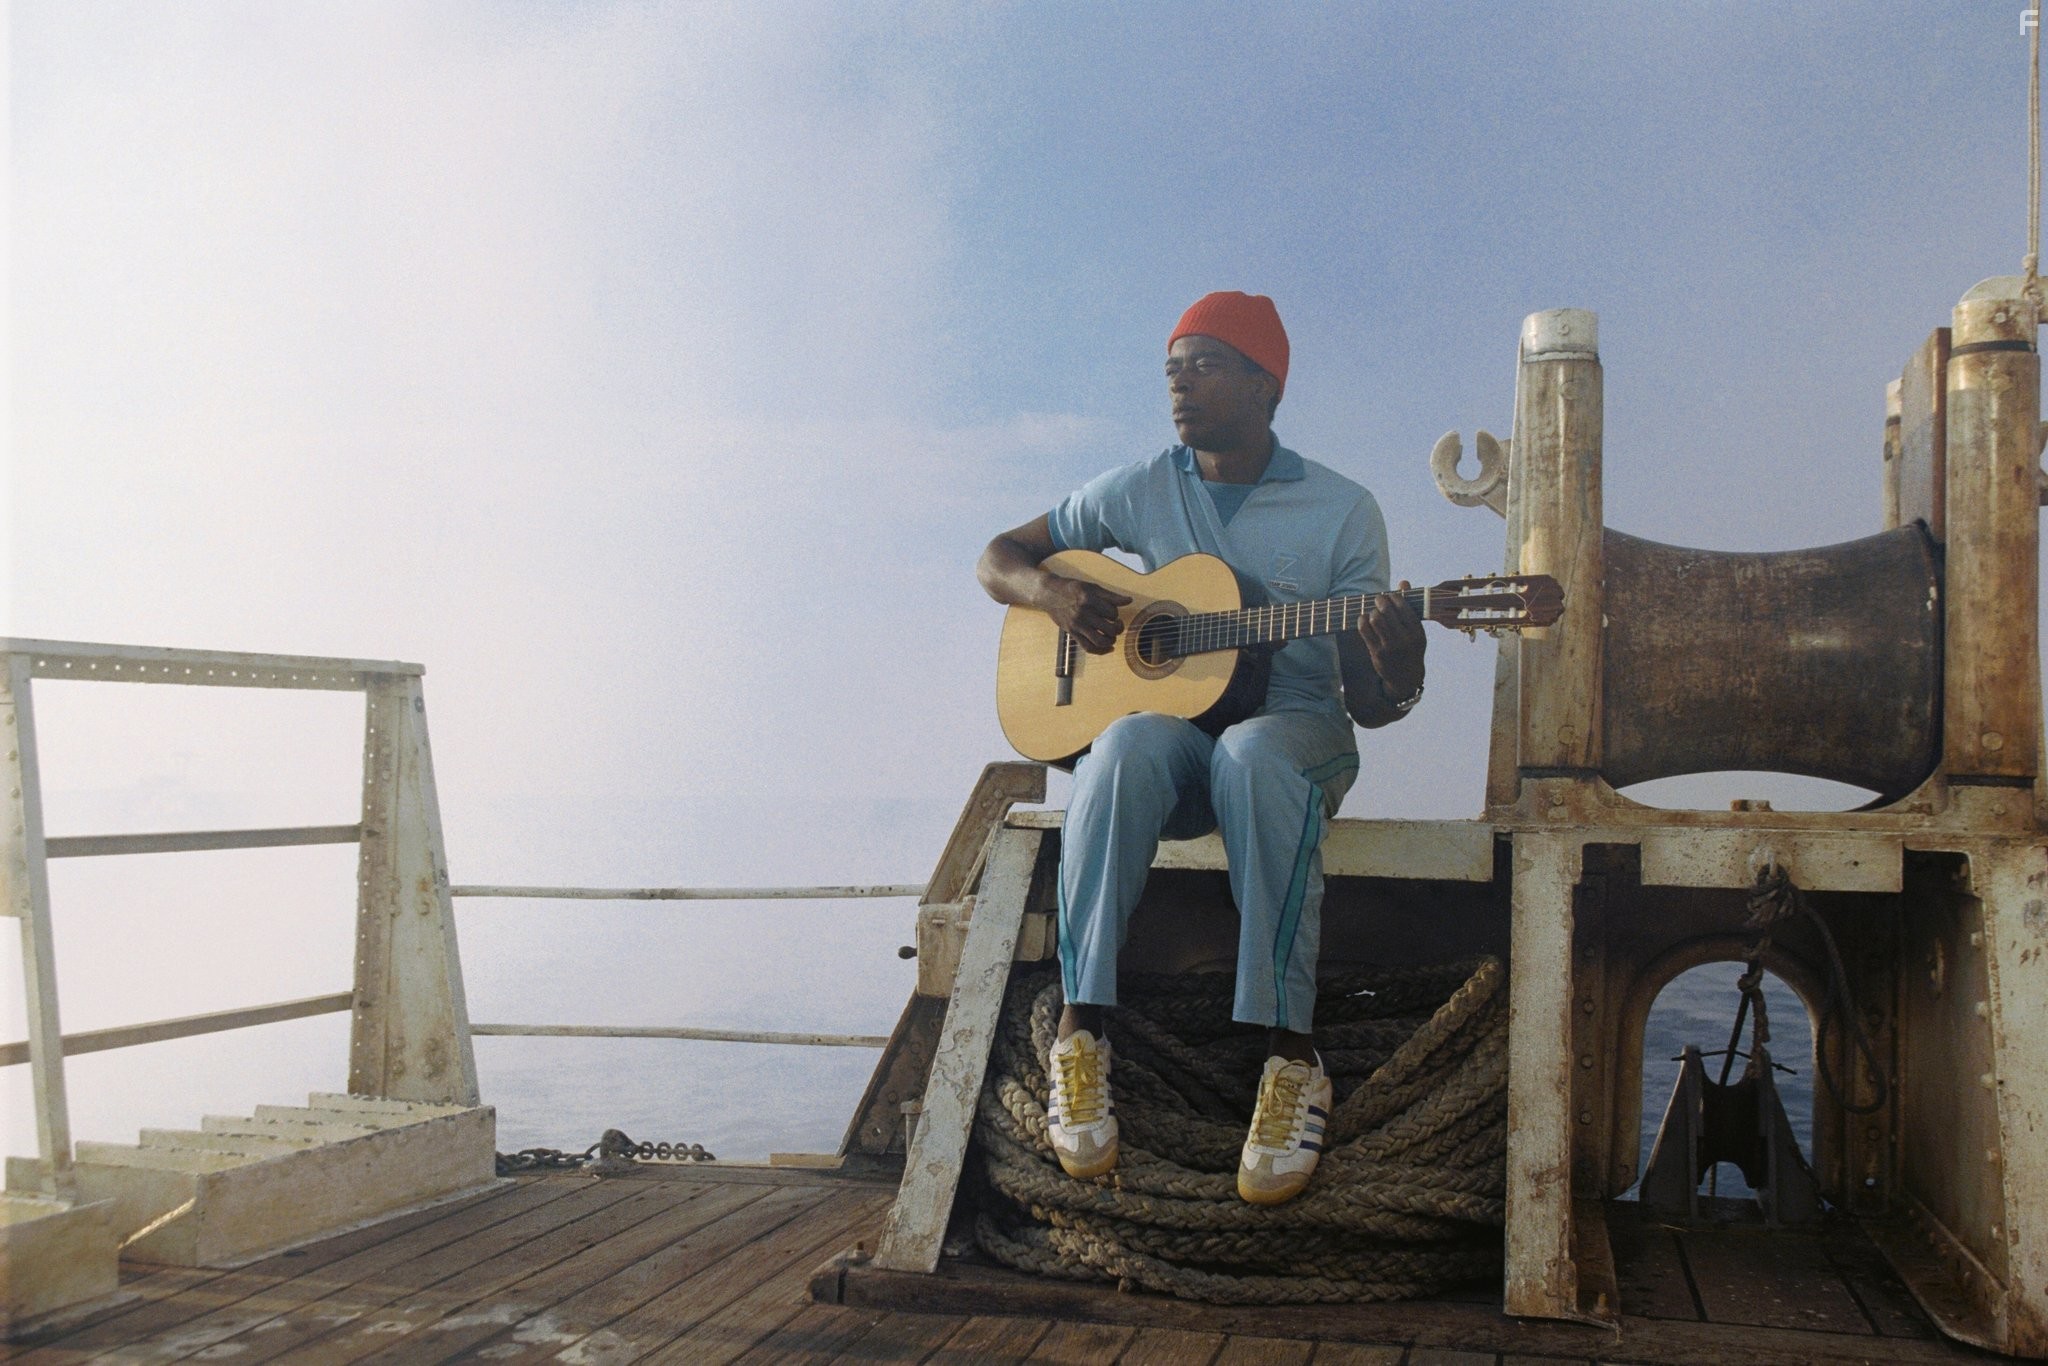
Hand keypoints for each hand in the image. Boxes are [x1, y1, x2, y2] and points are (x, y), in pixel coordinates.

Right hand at [1042, 574, 1131, 653]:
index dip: (1115, 613)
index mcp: (1089, 599)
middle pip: (1110, 628)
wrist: (1049, 594)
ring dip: (1111, 640)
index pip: (1112, 612)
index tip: (1111, 611)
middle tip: (1117, 624)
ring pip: (1101, 641)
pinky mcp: (1072, 633)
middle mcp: (1083, 613)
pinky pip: (1088, 647)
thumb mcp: (1092, 587)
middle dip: (1118, 628)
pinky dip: (1101, 651)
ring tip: (1112, 635)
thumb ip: (1111, 596)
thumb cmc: (1072, 589)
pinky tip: (1109, 648)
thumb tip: (1129, 600)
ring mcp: (1077, 625)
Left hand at [1359, 581, 1425, 701]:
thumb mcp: (1416, 630)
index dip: (1395, 597)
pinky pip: (1365, 631)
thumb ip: (1409, 607)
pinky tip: (1364, 619)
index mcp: (1417, 633)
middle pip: (1387, 611)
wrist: (1406, 677)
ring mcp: (1390, 647)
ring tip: (1373, 611)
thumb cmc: (1411, 647)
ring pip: (1375, 620)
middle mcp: (1404, 640)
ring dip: (1372, 611)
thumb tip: (1403, 582)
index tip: (1390, 595)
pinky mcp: (1377, 653)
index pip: (1404, 607)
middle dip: (1381, 601)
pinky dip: (1362, 621)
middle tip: (1378, 598)